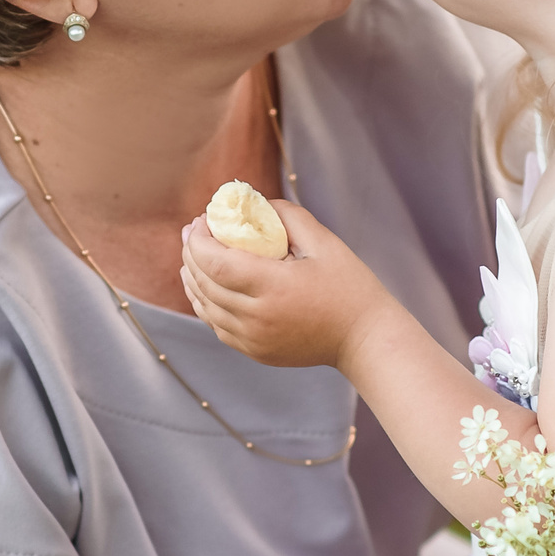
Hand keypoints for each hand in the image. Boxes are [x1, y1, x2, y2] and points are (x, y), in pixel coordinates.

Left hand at [179, 200, 395, 370]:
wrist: (364, 339)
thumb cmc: (349, 286)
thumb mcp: (324, 242)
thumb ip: (286, 216)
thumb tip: (252, 203)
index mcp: (274, 287)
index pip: (216, 262)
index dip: (199, 240)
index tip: (201, 220)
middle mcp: (257, 318)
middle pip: (205, 283)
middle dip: (191, 253)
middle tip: (192, 230)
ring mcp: (253, 339)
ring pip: (205, 307)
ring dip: (192, 278)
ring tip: (191, 254)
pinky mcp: (254, 352)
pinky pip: (217, 325)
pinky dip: (205, 303)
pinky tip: (204, 285)